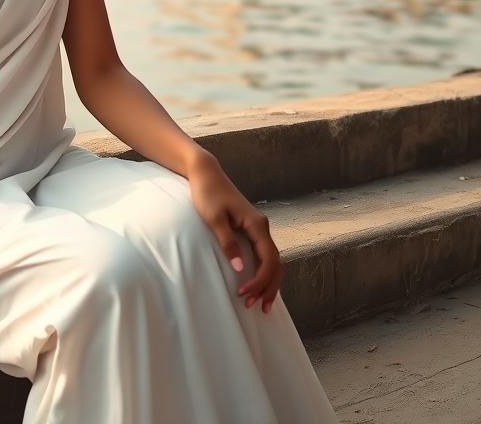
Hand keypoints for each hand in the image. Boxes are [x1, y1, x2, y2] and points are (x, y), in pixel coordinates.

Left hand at [187, 154, 281, 314]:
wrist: (205, 173)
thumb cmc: (207, 193)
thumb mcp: (214, 219)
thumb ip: (227, 243)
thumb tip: (240, 269)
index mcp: (256, 224)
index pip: (268, 260)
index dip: (260, 281)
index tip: (244, 294)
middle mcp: (261, 226)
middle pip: (275, 263)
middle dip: (268, 287)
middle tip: (256, 308)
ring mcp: (257, 227)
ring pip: (272, 260)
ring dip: (268, 282)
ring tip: (260, 303)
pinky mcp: (250, 228)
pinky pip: (263, 254)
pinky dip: (263, 271)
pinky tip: (258, 283)